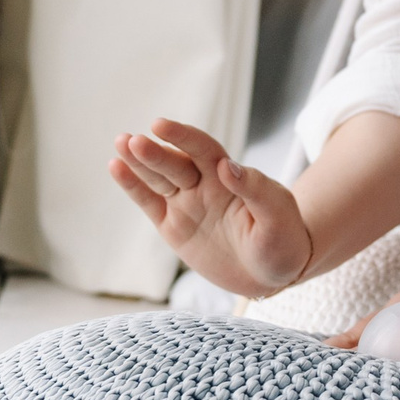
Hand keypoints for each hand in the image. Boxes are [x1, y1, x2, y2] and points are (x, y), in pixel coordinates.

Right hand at [109, 118, 311, 297]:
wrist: (274, 274)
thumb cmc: (283, 240)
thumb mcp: (278, 217)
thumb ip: (256, 190)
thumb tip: (229, 166)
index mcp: (230, 175)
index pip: (203, 149)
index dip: (183, 136)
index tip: (160, 125)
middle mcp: (204, 184)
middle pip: (175, 162)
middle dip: (154, 152)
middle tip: (133, 141)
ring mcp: (187, 203)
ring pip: (158, 178)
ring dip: (138, 161)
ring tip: (120, 143)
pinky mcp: (173, 226)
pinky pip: (150, 203)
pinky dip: (133, 186)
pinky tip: (116, 167)